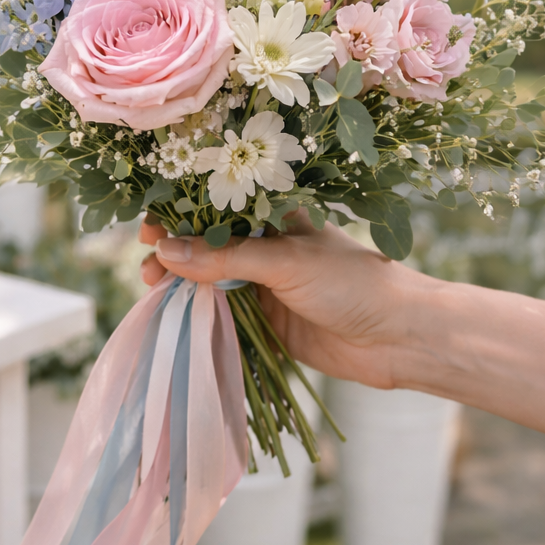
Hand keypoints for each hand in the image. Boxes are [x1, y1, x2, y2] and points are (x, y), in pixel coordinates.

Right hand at [139, 212, 424, 388]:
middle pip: (206, 244)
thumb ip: (226, 258)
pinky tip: (171, 311)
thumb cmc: (352, 284)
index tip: (149, 225)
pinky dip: (194, 311)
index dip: (181, 213)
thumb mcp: (286, 262)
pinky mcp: (265, 322)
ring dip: (179, 281)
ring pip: (209, 279)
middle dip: (173, 249)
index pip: (218, 207)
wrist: (398, 338)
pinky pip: (221, 313)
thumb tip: (165, 250)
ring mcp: (264, 286)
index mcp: (276, 218)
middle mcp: (266, 248)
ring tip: (152, 287)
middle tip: (147, 263)